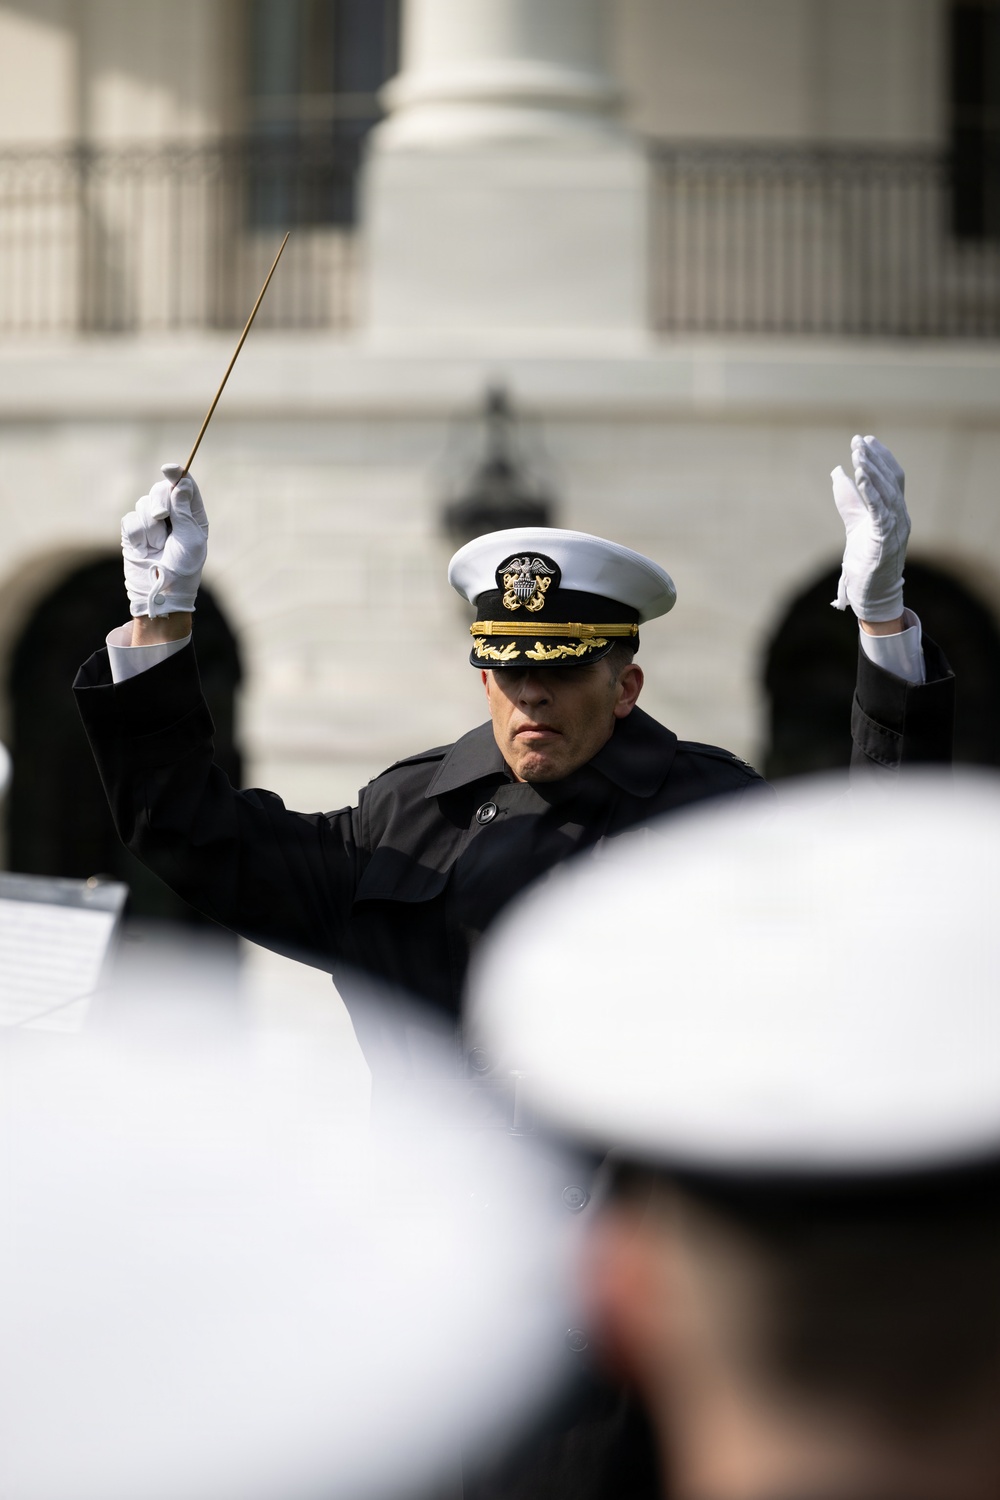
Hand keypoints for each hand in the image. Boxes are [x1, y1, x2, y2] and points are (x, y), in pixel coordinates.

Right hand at [121, 464, 207, 618]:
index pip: (185, 486)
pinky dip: (137, 534)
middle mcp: (172, 516)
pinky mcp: (133, 532)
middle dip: (160, 501)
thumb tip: (180, 483)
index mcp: (192, 516)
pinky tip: (143, 548)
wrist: (160, 592)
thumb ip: (184, 510)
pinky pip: (130, 519)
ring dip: (150, 526)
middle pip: (161, 490)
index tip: (169, 469)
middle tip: (161, 517)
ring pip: (143, 504)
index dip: (177, 475)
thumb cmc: (183, 568)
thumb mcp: (190, 539)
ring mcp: (151, 523)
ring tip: (157, 546)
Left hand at [830, 436, 909, 623]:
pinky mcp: (886, 541)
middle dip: (874, 459)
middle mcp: (901, 517)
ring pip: (888, 492)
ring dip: (872, 471)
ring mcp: (896, 529)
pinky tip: (859, 476)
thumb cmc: (865, 563)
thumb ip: (849, 500)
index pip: (893, 478)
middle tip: (858, 442)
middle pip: (891, 481)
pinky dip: (871, 492)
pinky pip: (880, 511)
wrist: (872, 596)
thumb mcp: (855, 524)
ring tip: (859, 454)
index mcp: (895, 513)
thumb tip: (837, 472)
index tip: (866, 440)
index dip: (881, 458)